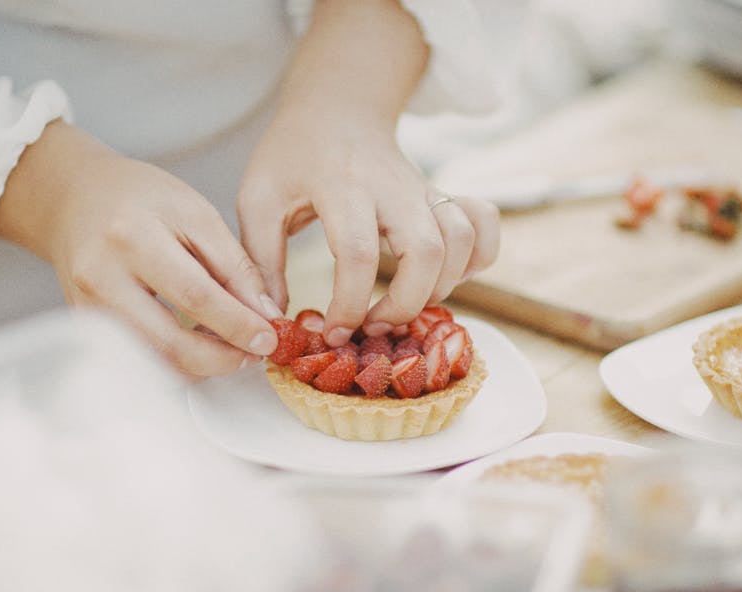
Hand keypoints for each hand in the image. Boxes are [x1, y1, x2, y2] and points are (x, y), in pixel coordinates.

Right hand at [0, 121, 281, 376]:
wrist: (74, 198)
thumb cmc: (139, 198)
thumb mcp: (195, 213)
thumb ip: (234, 265)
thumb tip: (265, 316)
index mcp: (132, 237)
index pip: (194, 295)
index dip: (236, 324)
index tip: (269, 339)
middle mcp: (101, 277)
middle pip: (169, 342)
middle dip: (221, 358)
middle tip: (255, 354)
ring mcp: (87, 307)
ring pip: (153, 361)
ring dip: (201, 366)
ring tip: (231, 350)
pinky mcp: (85, 325)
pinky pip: (138, 359)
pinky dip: (175, 361)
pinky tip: (199, 347)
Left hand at [238, 108, 498, 344]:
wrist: (336, 109)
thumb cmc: (292, 157)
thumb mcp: (258, 198)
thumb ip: (261, 259)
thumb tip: (273, 318)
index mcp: (341, 186)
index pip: (358, 253)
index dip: (349, 304)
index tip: (332, 332)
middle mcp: (392, 187)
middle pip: (426, 250)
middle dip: (405, 303)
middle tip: (373, 325)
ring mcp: (424, 189)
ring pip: (461, 240)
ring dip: (441, 287)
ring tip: (402, 306)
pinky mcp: (442, 195)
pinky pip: (484, 223)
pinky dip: (479, 257)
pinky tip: (446, 277)